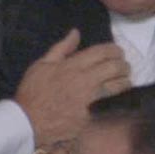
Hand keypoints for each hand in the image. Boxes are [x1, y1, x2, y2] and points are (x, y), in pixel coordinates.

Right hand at [15, 29, 129, 146]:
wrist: (29, 121)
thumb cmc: (33, 91)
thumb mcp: (42, 64)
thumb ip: (62, 47)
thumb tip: (76, 32)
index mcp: (73, 65)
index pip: (102, 52)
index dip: (114, 50)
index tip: (117, 51)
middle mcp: (85, 79)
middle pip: (114, 67)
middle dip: (123, 64)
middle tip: (124, 65)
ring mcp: (90, 98)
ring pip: (118, 85)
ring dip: (125, 80)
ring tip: (125, 79)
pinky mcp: (92, 115)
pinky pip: (112, 103)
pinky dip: (119, 97)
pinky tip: (120, 95)